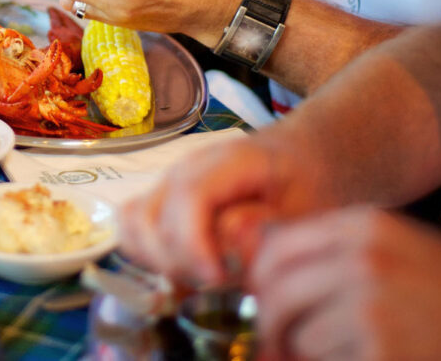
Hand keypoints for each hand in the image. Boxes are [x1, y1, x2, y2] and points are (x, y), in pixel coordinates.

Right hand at [120, 136, 314, 285]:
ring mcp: (169, 182)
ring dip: (158, 261)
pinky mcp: (161, 200)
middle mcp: (188, 168)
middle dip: (177, 262)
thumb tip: (229, 247)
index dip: (194, 245)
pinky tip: (184, 271)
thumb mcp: (308, 207)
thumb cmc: (307, 183)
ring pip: (133, 224)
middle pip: (151, 216)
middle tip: (217, 284)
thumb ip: (270, 228)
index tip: (218, 280)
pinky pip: (132, 228)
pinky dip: (147, 255)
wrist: (300, 156)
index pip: (188, 197)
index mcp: (230, 161)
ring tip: (199, 278)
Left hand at [252, 207, 440, 359]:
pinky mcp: (381, 352)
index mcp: (362, 227)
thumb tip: (257, 267)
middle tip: (283, 343)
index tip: (261, 301)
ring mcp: (371, 306)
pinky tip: (379, 356)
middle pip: (275, 293)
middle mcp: (362, 259)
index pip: (275, 248)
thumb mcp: (394, 248)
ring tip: (357, 347)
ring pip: (298, 336)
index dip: (260, 281)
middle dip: (273, 325)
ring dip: (311, 352)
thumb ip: (329, 252)